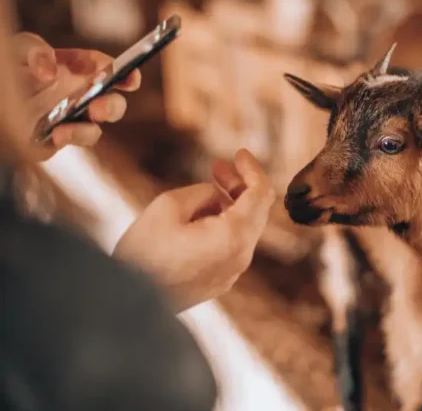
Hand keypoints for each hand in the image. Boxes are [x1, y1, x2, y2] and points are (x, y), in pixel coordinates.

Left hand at [14, 32, 141, 159]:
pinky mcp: (57, 138)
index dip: (125, 73)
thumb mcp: (20, 48)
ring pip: (95, 129)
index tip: (130, 78)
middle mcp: (80, 95)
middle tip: (100, 107)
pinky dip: (73, 137)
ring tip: (74, 125)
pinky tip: (59, 132)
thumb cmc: (10, 66)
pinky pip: (73, 140)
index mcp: (78, 70)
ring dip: (90, 128)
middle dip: (112, 106)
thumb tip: (50, 73)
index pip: (108, 70)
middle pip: (111, 103)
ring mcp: (70, 118)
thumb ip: (36, 51)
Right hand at [114, 149, 275, 311]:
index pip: (261, 193)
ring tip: (205, 189)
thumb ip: (203, 192)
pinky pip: (231, 246)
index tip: (240, 153)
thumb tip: (217, 197)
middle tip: (218, 167)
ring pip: (243, 229)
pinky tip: (200, 216)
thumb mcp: (169, 206)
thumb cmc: (142, 253)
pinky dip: (224, 225)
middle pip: (256, 212)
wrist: (123, 305)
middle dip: (240, 185)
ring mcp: (231, 273)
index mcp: (234, 236)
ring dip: (230, 205)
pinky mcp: (218, 282)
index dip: (253, 169)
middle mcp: (240, 257)